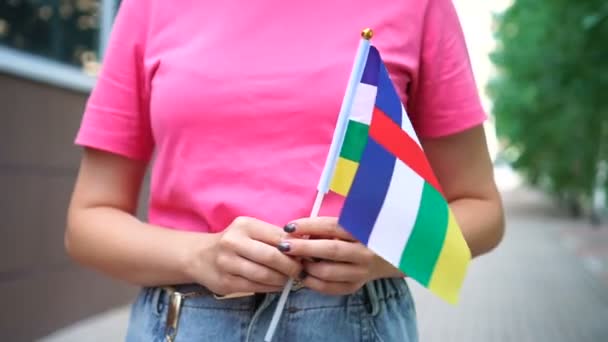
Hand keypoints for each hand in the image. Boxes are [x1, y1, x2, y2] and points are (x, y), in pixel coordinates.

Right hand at [187, 217, 301, 295]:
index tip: (305, 255)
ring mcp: (227, 263)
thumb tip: (304, 244)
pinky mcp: (225, 283)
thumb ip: (273, 236)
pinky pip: (255, 287)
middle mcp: (233, 242)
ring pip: (264, 275)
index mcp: (244, 225)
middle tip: (300, 271)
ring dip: (282, 279)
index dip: (295, 248)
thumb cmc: (233, 242)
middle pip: (272, 257)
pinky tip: (276, 285)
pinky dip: (271, 288)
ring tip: (289, 278)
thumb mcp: (250, 231)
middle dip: (291, 266)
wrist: (199, 256)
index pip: (277, 237)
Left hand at [280, 217, 403, 294]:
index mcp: (363, 230)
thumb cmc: (363, 233)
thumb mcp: (351, 222)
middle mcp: (364, 252)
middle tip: (284, 246)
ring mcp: (361, 271)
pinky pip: (330, 288)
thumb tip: (297, 230)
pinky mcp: (355, 286)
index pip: (332, 227)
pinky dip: (312, 283)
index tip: (289, 227)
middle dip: (304, 248)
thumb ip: (327, 226)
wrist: (391, 255)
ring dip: (306, 267)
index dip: (309, 226)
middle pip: (331, 250)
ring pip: (329, 272)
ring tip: (293, 261)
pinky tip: (303, 275)